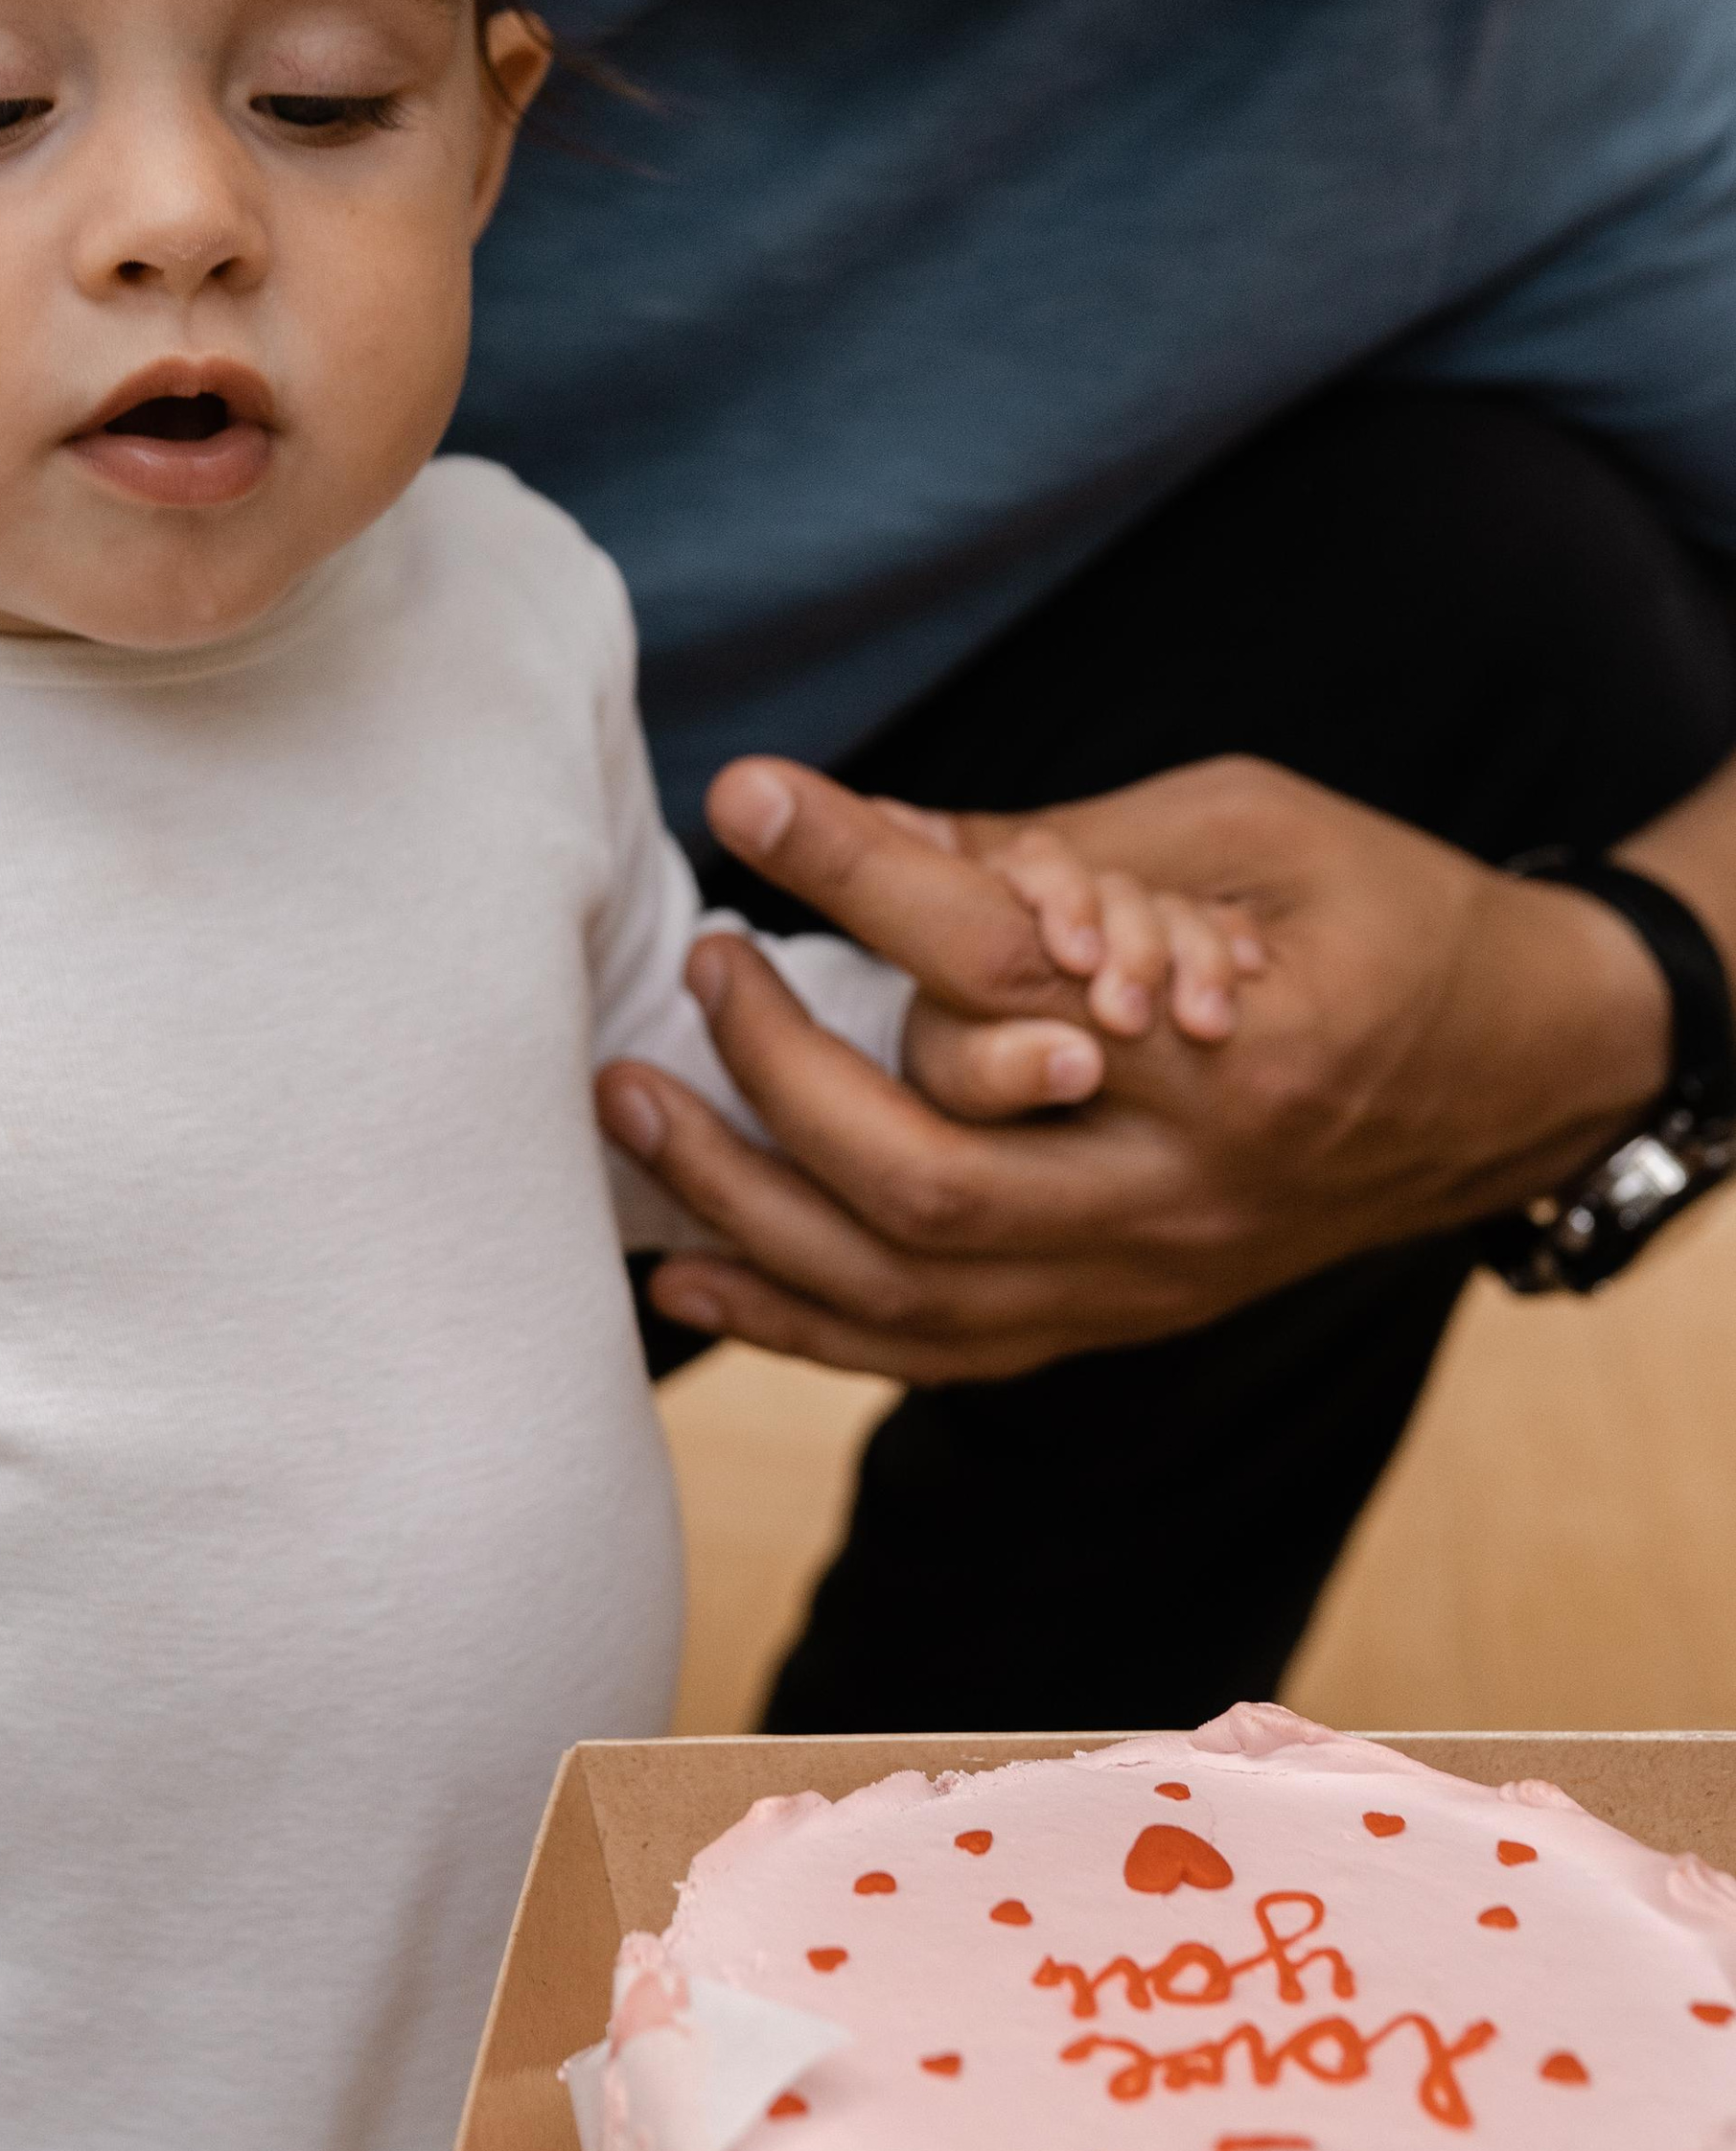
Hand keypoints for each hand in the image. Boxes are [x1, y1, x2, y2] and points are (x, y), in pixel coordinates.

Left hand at [597, 752, 1673, 1385]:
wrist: (1518, 1072)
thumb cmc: (1385, 915)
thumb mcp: (1251, 823)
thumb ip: (1057, 842)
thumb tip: (865, 829)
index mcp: (1239, 1043)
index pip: (1002, 969)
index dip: (859, 875)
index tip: (750, 797)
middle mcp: (1185, 1188)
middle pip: (926, 1166)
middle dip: (776, 1064)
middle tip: (704, 961)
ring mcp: (1147, 1277)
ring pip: (905, 1283)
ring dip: (742, 1197)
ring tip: (633, 1100)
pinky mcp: (1118, 1320)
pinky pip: (927, 1353)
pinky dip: (793, 1314)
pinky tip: (687, 1261)